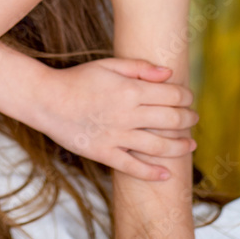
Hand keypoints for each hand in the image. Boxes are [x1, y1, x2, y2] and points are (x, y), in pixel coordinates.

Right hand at [37, 59, 197, 179]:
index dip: (186, 97)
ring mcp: (116, 136)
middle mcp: (127, 114)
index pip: (171, 95)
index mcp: (130, 90)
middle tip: (193, 119)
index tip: (189, 98)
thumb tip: (168, 73)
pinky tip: (165, 174)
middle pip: (170, 120)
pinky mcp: (104, 153)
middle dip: (188, 119)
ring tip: (190, 145)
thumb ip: (139, 67)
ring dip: (179, 147)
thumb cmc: (77, 79)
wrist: (46, 100)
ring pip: (158, 146)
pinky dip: (152, 173)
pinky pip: (133, 168)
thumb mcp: (107, 64)